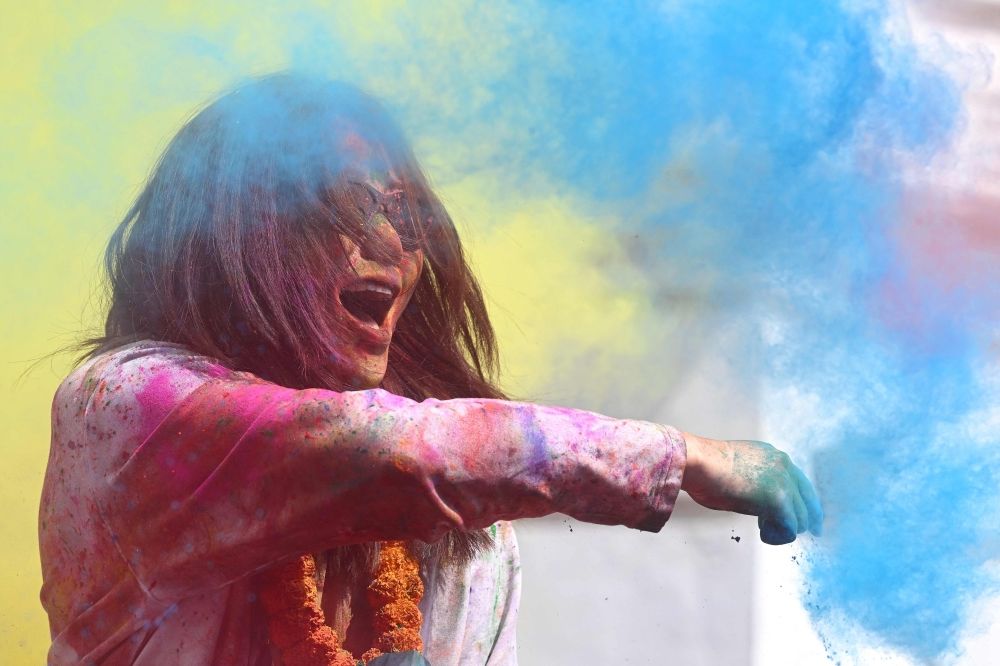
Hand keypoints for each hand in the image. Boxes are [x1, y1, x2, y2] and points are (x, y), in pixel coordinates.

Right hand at [680, 434, 822, 544]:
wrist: (699, 462)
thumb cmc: (707, 468)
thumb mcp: (740, 470)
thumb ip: (757, 481)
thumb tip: (759, 502)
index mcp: (774, 457)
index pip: (802, 484)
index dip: (805, 505)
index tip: (807, 520)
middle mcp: (784, 466)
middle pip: (808, 502)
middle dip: (803, 521)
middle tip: (791, 534)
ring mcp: (783, 482)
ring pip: (801, 518)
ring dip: (784, 529)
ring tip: (764, 531)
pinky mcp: (778, 500)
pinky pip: (790, 527)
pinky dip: (778, 535)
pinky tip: (764, 534)